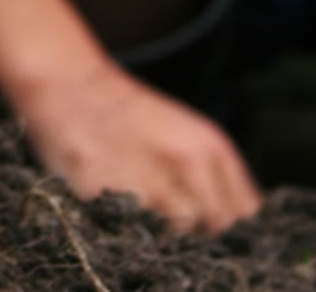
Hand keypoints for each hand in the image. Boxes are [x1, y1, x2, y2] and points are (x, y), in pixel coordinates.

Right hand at [16, 59, 260, 233]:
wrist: (71, 84)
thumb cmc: (131, 115)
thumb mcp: (187, 133)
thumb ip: (215, 176)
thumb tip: (233, 223)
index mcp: (211, 146)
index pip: (244, 213)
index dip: (229, 222)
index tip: (209, 220)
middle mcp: (185, 162)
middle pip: (213, 227)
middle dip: (196, 229)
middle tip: (169, 212)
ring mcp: (145, 179)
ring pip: (174, 233)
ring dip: (159, 227)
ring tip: (138, 201)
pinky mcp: (105, 193)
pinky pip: (128, 228)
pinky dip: (124, 223)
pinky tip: (113, 199)